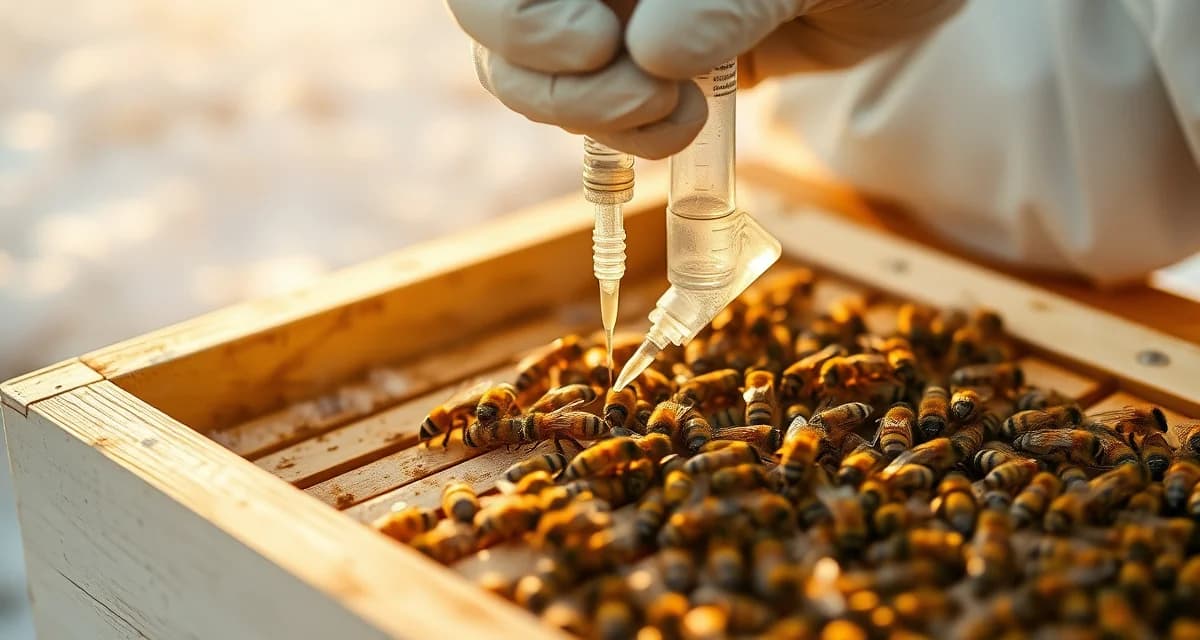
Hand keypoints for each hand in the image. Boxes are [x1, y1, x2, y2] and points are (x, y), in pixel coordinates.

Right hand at [446, 0, 961, 158]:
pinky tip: (679, 124)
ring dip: (586, 115)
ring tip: (674, 115)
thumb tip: (651, 52)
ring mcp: (608, 12)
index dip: (519, 12)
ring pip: (527, 74)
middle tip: (641, 94)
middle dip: (548, 77)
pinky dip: (618, 134)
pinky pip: (585, 111)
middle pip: (493, 20)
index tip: (597, 43)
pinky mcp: (635, 64)